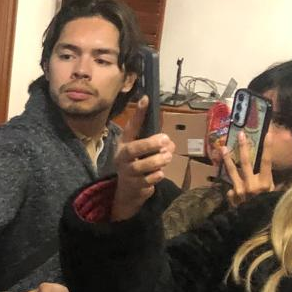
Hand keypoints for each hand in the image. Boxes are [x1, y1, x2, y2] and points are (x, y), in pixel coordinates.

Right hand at [113, 96, 174, 220]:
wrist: (128, 192)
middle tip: (165, 140)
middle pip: (132, 149)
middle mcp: (122, 157)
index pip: (131, 127)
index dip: (138, 114)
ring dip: (157, 160)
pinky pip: (147, 180)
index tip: (146, 99)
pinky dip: (156, 176)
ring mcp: (126, 172)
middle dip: (149, 143)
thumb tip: (169, 143)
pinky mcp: (134, 186)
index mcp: (124, 144)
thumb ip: (157, 144)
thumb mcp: (143, 152)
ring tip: (167, 157)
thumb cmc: (138, 165)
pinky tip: (160, 173)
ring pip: (141, 166)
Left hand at [217, 135, 273, 207]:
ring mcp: (239, 190)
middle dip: (243, 146)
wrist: (253, 226)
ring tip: (223, 148)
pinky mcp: (231, 196)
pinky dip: (234, 189)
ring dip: (227, 158)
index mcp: (265, 184)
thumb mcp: (274, 197)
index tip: (267, 134)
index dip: (268, 147)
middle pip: (245, 162)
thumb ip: (274, 185)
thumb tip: (280, 176)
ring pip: (232, 171)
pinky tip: (237, 196)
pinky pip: (231, 188)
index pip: (267, 161)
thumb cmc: (267, 210)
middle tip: (240, 134)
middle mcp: (251, 185)